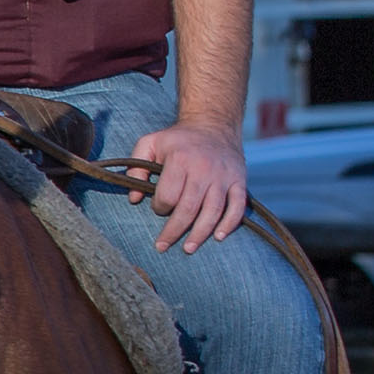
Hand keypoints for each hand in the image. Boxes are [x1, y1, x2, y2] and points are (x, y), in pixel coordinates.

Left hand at [129, 117, 250, 253]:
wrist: (213, 125)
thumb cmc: (176, 139)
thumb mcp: (150, 143)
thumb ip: (136, 167)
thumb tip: (134, 199)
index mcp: (180, 160)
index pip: (168, 195)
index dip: (159, 207)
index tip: (158, 208)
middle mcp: (204, 169)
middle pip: (189, 208)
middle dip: (174, 230)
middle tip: (162, 246)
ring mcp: (224, 177)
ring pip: (213, 211)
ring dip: (200, 233)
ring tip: (188, 248)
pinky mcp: (239, 181)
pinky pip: (237, 206)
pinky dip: (230, 224)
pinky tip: (218, 237)